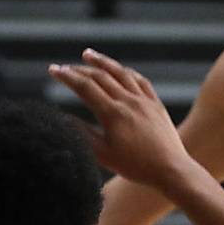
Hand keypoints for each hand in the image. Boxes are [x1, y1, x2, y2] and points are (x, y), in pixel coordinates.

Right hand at [50, 50, 190, 191]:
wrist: (170, 169)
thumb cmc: (134, 166)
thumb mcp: (102, 154)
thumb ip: (82, 134)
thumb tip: (63, 118)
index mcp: (113, 114)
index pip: (85, 87)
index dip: (67, 77)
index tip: (53, 70)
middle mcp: (128, 101)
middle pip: (100, 77)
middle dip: (79, 69)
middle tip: (64, 67)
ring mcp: (144, 100)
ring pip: (120, 73)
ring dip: (102, 62)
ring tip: (87, 54)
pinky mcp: (156, 103)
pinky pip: (139, 81)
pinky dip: (125, 72)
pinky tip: (119, 69)